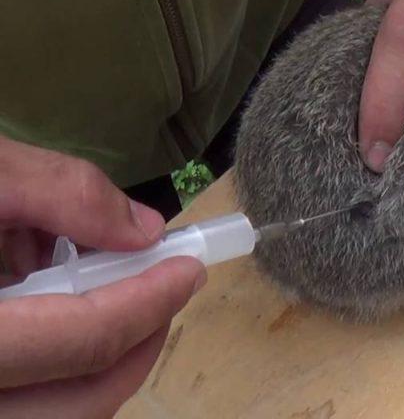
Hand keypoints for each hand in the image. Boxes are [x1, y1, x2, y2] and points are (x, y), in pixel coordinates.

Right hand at [0, 136, 205, 417]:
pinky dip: (49, 356)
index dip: (149, 302)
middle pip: (82, 399)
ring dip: (91, 349)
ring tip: (79, 277)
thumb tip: (145, 232)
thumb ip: (61, 195)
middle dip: (136, 340)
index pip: (83, 342)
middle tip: (161, 286)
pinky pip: (24, 396)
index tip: (190, 268)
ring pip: (58, 408)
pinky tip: (34, 292)